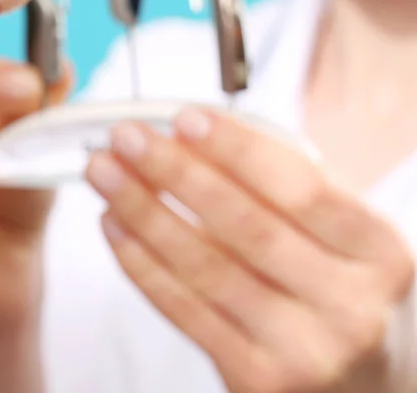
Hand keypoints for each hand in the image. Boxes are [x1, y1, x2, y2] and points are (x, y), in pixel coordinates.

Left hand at [88, 109, 415, 392]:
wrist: (365, 385)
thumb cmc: (336, 287)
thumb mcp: (337, 235)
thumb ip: (276, 187)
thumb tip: (185, 136)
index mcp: (379, 253)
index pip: (301, 189)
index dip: (238, 150)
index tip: (184, 118)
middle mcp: (352, 306)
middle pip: (245, 227)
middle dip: (175, 173)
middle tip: (126, 138)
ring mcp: (306, 351)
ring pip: (206, 268)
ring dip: (143, 212)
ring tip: (104, 172)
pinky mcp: (259, 381)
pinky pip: (185, 311)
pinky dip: (140, 263)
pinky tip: (114, 224)